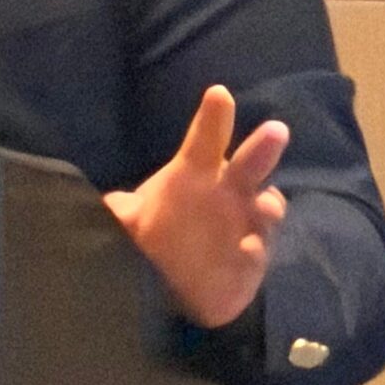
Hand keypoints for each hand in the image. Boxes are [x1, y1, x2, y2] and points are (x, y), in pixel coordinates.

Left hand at [103, 87, 287, 328]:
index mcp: (195, 174)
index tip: (219, 95)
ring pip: (266, 207)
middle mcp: (227, 193)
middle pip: (250, 165)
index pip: (205, 139)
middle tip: (276, 132)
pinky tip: (248, 249)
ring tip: (264, 205)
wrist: (167, 288)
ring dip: (268, 204)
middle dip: (263, 148)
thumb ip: (119, 211)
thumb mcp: (126, 223)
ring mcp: (245, 225)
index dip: (213, 119)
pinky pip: (258, 252)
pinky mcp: (252, 261)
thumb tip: (109, 203)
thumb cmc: (151, 240)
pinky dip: (255, 249)